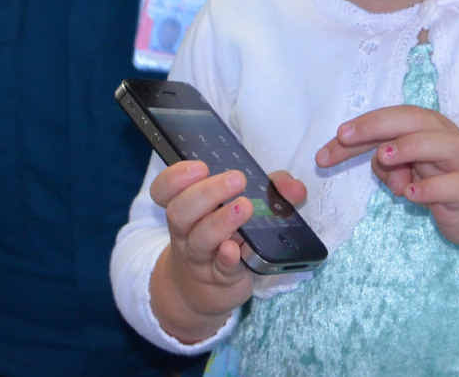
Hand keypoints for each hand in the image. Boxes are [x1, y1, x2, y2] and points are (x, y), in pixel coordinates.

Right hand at [148, 161, 305, 343]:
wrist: (204, 291)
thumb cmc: (226, 236)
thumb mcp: (242, 207)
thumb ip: (270, 191)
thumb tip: (294, 187)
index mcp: (187, 206)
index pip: (164, 190)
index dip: (175, 177)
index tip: (200, 167)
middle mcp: (186, 231)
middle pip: (180, 211)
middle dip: (207, 192)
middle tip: (237, 179)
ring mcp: (200, 258)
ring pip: (199, 239)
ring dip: (221, 221)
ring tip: (245, 207)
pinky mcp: (219, 280)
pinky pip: (221, 269)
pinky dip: (228, 258)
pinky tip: (235, 250)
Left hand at [315, 105, 458, 260]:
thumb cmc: (442, 177)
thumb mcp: (410, 166)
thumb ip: (389, 163)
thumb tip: (378, 164)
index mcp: (424, 125)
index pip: (389, 119)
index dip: (361, 127)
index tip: (335, 139)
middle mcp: (442, 136)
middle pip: (411, 120)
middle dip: (376, 125)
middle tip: (345, 136)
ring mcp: (457, 162)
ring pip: (438, 145)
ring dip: (408, 147)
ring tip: (384, 157)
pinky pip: (450, 186)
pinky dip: (429, 188)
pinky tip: (411, 194)